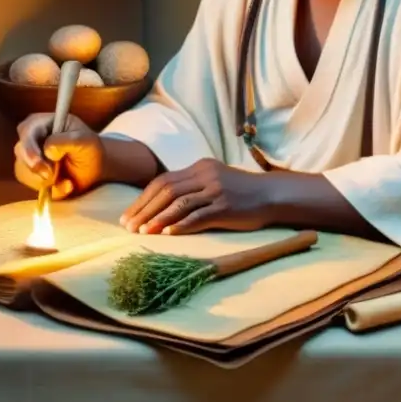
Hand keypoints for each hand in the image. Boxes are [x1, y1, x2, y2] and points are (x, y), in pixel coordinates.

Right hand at [13, 112, 103, 198]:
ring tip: (66, 181)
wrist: (95, 168)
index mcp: (43, 122)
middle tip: (51, 176)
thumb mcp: (85, 141)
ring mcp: (30, 156)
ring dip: (43, 180)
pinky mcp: (31, 173)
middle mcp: (32, 137)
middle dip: (35, 167)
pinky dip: (49, 189)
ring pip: (22, 170)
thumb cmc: (91, 149)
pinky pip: (30, 183)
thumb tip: (48, 150)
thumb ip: (66, 141)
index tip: (38, 163)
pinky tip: (65, 186)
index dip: (29, 147)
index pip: (27, 130)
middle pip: (20, 151)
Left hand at [119, 158, 271, 234]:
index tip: (128, 215)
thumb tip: (160, 203)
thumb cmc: (240, 192)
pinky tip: (168, 234)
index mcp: (199, 167)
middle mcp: (205, 175)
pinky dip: (180, 225)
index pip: (162, 182)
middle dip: (144, 209)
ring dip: (157, 218)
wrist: (271, 195)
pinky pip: (198, 216)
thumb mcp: (213, 180)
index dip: (143, 199)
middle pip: (166, 191)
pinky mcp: (226, 207)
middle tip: (129, 226)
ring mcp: (216, 191)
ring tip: (142, 232)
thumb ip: (191, 187)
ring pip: (179, 203)